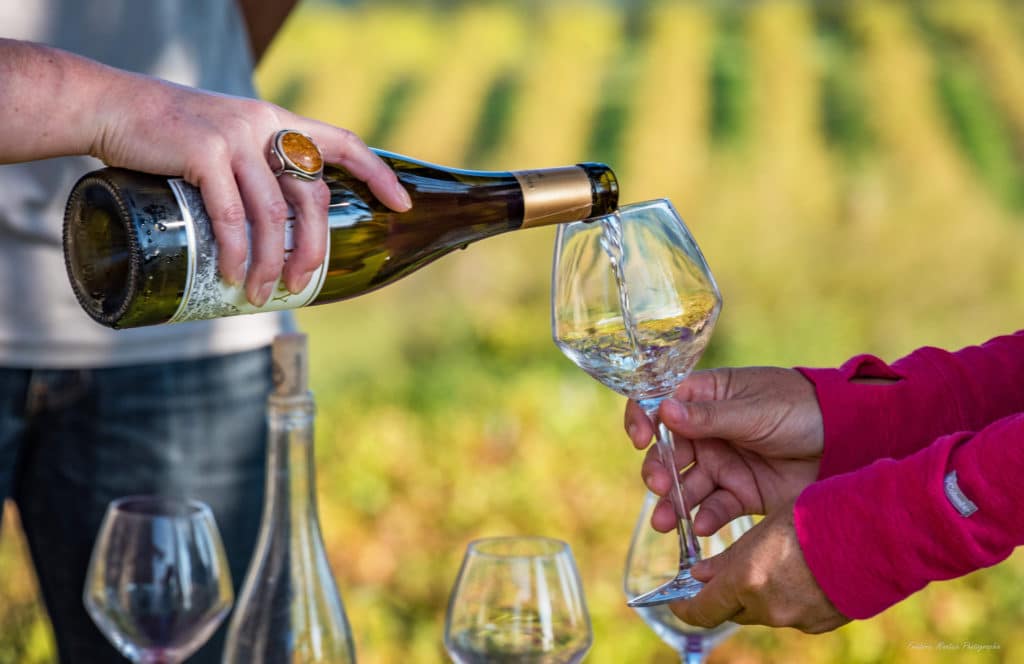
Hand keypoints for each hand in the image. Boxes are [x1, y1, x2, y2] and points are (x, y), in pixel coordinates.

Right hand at [91, 71, 411, 304]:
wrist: (110, 107)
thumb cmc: (168, 134)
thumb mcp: (224, 139)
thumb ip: (253, 167)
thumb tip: (273, 226)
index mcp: (276, 122)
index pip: (343, 143)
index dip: (377, 173)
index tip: (402, 204)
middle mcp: (264, 126)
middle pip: (311, 196)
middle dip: (313, 248)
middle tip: (300, 283)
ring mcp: (235, 139)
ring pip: (272, 214)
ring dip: (269, 262)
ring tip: (260, 294)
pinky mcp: (204, 153)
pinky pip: (231, 216)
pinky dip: (234, 252)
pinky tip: (231, 274)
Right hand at [624, 367, 822, 534]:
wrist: (849, 440)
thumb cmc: (799, 408)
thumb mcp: (753, 410)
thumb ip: (708, 417)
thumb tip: (663, 409)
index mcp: (706, 398)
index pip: (660, 405)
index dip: (643, 420)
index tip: (641, 438)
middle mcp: (707, 432)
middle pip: (668, 452)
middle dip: (658, 470)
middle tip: (658, 485)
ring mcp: (723, 464)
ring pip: (686, 485)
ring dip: (672, 503)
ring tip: (666, 521)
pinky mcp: (741, 494)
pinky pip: (714, 508)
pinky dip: (704, 518)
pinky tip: (702, 526)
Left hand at [669, 500, 849, 633]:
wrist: (876, 532)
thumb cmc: (815, 517)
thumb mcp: (763, 528)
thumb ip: (729, 558)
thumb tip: (700, 575)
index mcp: (746, 580)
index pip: (702, 611)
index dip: (686, 608)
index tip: (678, 601)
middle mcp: (768, 607)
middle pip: (734, 611)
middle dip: (728, 594)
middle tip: (728, 574)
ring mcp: (797, 619)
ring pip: (766, 612)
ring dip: (761, 594)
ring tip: (777, 563)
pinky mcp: (822, 623)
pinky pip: (794, 615)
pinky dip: (790, 598)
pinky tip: (803, 573)